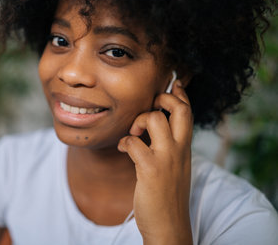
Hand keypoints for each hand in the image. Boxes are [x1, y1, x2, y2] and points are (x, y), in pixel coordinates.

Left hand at [118, 80, 192, 244]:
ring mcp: (166, 159)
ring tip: (133, 134)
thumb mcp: (174, 167)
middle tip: (151, 107)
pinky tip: (123, 149)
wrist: (169, 226)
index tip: (175, 84)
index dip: (181, 95)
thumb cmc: (167, 195)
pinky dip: (125, 142)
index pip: (188, 113)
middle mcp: (179, 150)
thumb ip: (169, 147)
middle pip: (180, 109)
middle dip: (164, 98)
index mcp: (185, 148)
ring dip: (139, 121)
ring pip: (155, 119)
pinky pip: (133, 142)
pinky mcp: (150, 169)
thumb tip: (153, 128)